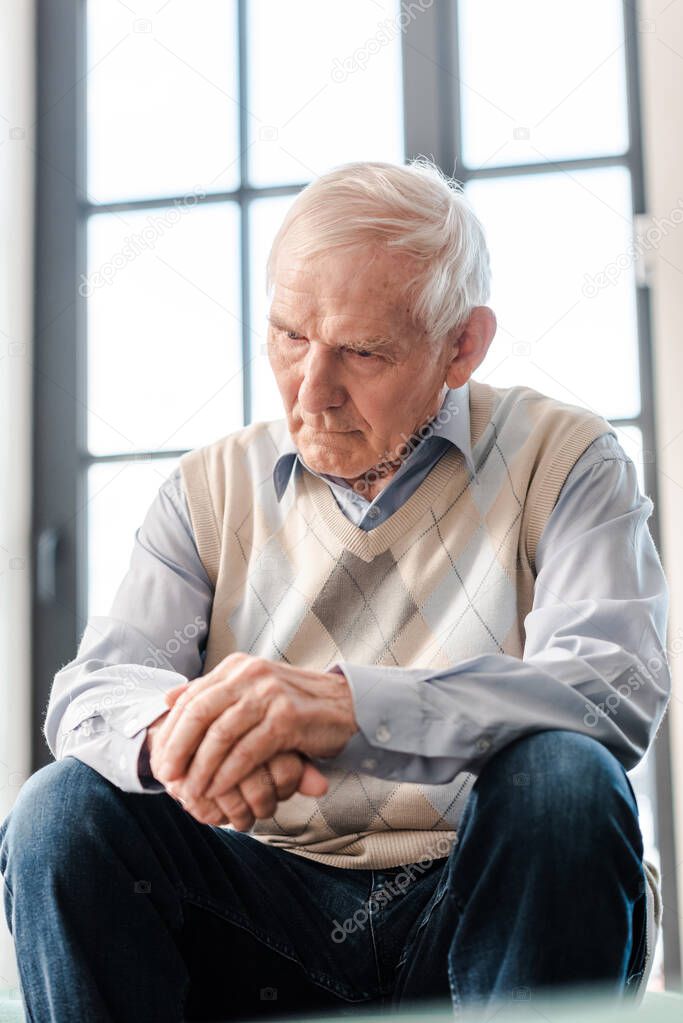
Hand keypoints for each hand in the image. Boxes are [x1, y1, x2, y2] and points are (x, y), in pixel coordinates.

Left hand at [148, 685, 328, 829]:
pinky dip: (228, 774)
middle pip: (200, 713)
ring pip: (221, 734)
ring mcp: (269, 694)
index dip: (171, 730)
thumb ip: (212, 693)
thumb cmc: (293, 705)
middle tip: (165, 777)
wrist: (345, 706)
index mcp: (237, 667)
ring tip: (190, 792)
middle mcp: (250, 674)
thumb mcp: (250, 690)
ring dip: (201, 768)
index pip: (191, 697)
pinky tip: (218, 790)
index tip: (157, 759)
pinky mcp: (287, 718)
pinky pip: (247, 751)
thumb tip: (168, 698)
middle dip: (177, 748)